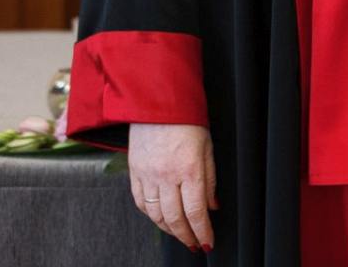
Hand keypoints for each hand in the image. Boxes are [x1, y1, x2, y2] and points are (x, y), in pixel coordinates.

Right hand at [128, 122, 215, 252]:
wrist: (157, 102)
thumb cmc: (187, 120)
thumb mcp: (208, 148)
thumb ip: (210, 179)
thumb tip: (212, 206)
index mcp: (189, 169)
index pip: (196, 212)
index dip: (203, 231)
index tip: (208, 241)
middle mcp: (167, 176)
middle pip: (175, 218)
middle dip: (187, 236)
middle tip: (195, 243)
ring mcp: (148, 175)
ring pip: (156, 215)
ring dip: (169, 229)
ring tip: (180, 234)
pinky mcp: (135, 172)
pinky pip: (141, 202)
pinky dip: (151, 215)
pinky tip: (160, 218)